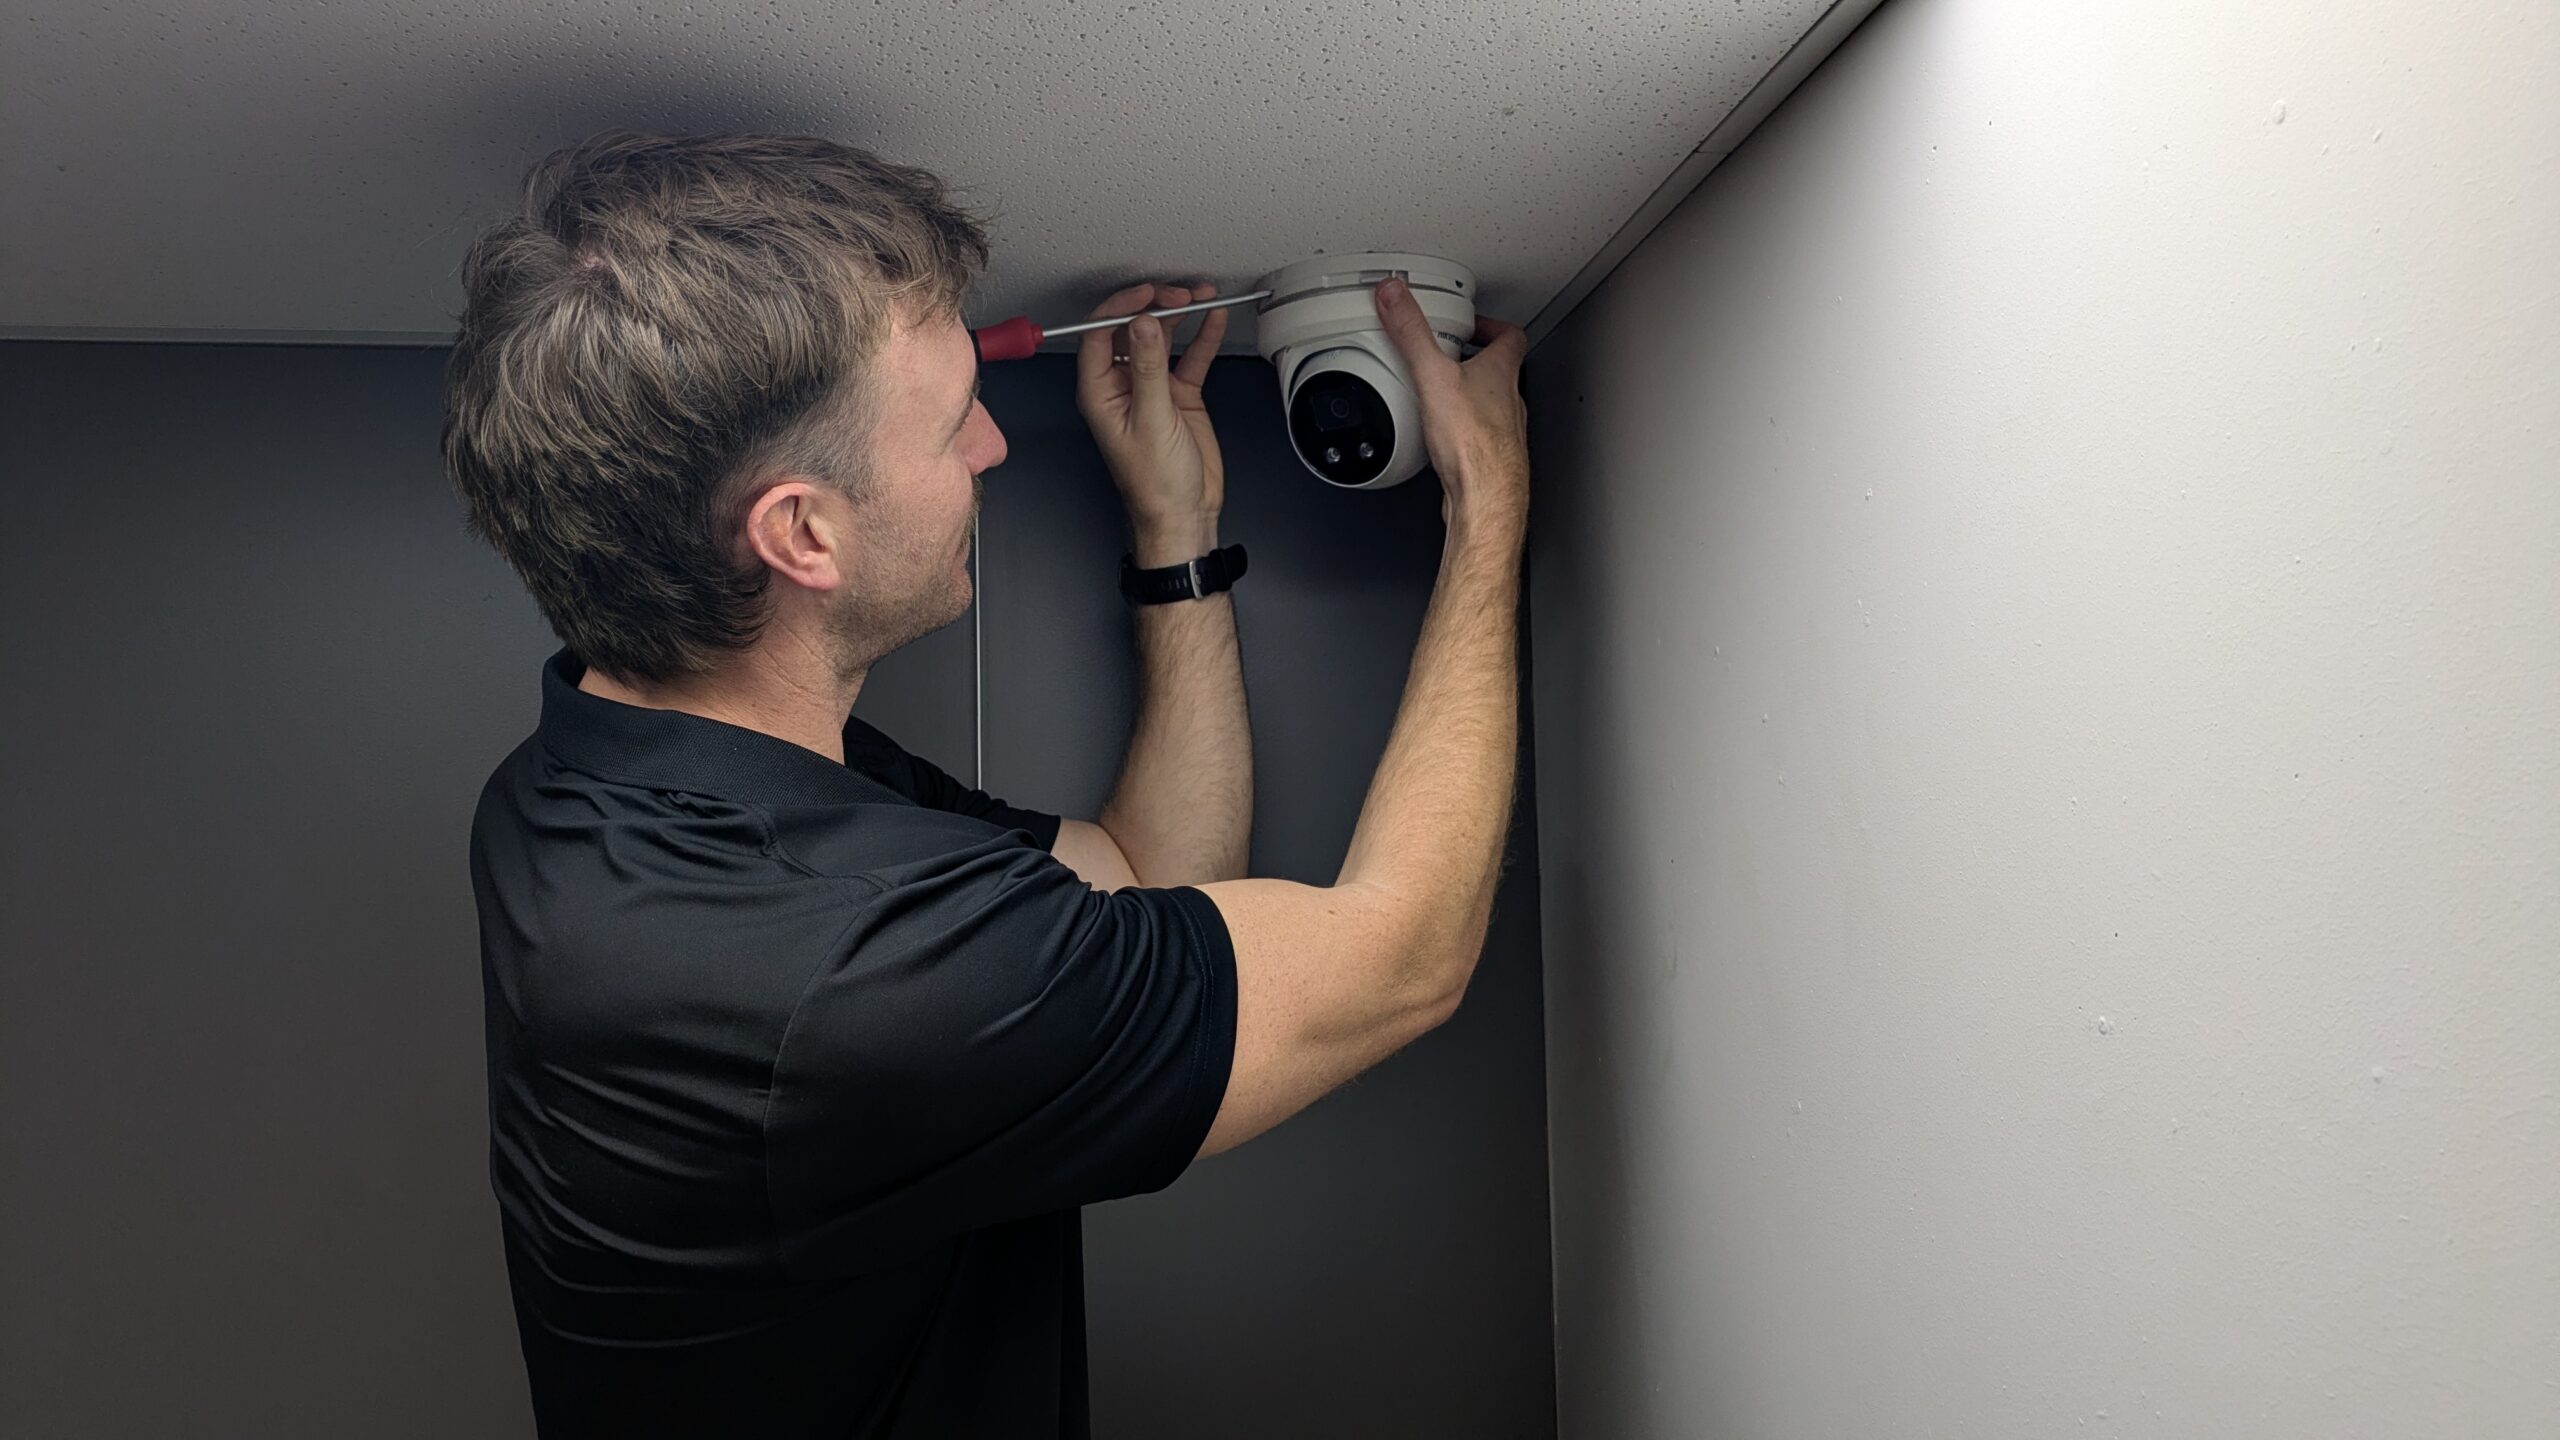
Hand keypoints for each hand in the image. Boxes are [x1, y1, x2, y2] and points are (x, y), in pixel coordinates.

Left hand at [1075, 280, 1230, 526]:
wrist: (1184, 513)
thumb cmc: (1154, 484)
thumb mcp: (1152, 420)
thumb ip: (1148, 368)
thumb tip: (1143, 324)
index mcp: (1099, 392)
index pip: (1099, 335)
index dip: (1120, 308)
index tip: (1146, 294)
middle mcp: (1121, 385)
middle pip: (1131, 330)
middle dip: (1154, 306)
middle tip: (1178, 295)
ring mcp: (1151, 388)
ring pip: (1162, 338)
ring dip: (1180, 315)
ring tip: (1200, 297)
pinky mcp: (1178, 394)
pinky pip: (1190, 356)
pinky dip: (1202, 337)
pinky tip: (1214, 318)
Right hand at [1370, 277, 1529, 535]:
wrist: (1485, 497)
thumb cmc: (1474, 445)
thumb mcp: (1433, 376)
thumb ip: (1412, 333)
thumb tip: (1396, 295)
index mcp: (1500, 373)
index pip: (1509, 336)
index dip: (1491, 325)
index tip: (1471, 323)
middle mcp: (1508, 400)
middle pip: (1499, 369)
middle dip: (1475, 358)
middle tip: (1451, 355)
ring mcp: (1503, 431)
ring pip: (1491, 403)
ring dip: (1470, 394)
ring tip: (1442, 392)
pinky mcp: (1490, 457)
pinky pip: (1479, 433)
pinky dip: (1463, 427)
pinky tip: (1443, 436)